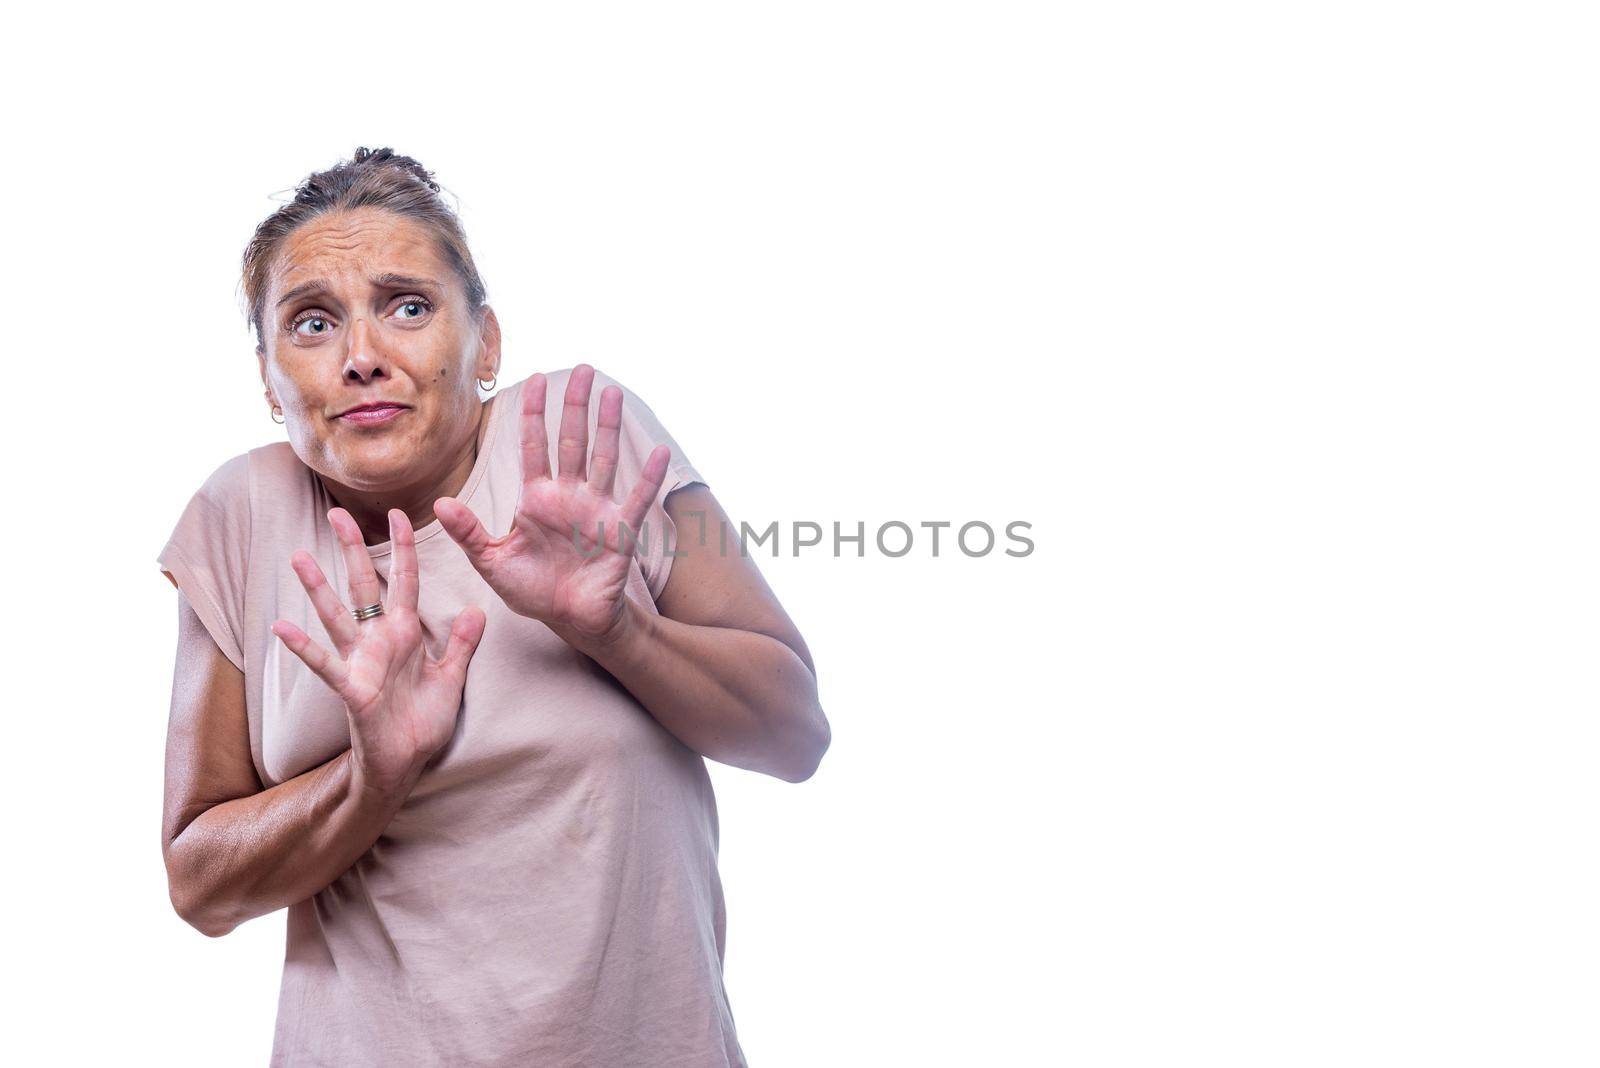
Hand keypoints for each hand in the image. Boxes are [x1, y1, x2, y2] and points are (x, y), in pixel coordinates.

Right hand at [270, 507, 486, 795]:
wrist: (407, 763)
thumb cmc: (423, 721)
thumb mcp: (452, 677)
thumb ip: (463, 644)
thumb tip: (478, 609)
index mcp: (406, 633)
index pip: (405, 581)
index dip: (404, 548)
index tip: (399, 514)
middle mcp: (379, 640)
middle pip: (365, 585)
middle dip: (353, 549)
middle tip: (337, 512)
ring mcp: (362, 661)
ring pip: (337, 615)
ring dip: (318, 587)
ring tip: (298, 556)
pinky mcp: (352, 688)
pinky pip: (325, 663)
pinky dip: (304, 646)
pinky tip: (282, 626)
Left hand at [435, 364, 669, 645]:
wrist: (569, 619)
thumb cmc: (531, 590)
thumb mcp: (492, 562)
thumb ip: (469, 533)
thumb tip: (441, 503)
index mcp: (535, 499)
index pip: (534, 446)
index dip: (535, 413)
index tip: (535, 379)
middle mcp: (568, 495)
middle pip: (571, 440)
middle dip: (575, 405)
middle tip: (581, 368)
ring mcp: (596, 509)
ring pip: (603, 458)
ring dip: (608, 426)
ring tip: (611, 393)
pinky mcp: (620, 530)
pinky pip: (636, 498)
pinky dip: (648, 477)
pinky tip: (660, 452)